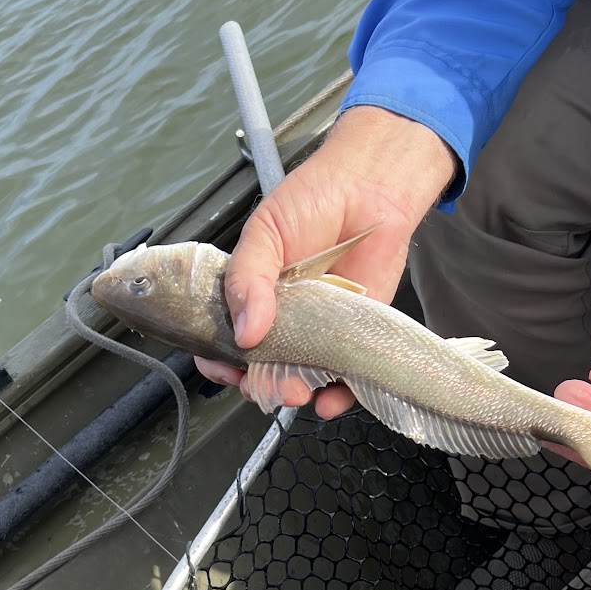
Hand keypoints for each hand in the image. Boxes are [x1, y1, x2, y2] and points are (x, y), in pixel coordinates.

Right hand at [196, 105, 455, 416]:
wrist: (372, 188)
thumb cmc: (314, 200)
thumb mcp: (265, 233)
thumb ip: (247, 280)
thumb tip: (244, 332)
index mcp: (251, 296)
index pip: (222, 341)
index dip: (218, 361)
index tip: (224, 368)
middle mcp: (281, 319)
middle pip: (260, 369)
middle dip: (259, 384)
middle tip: (265, 383)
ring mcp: (317, 331)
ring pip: (299, 379)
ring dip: (294, 393)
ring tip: (297, 391)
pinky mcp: (354, 337)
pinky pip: (344, 379)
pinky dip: (337, 398)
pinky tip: (329, 401)